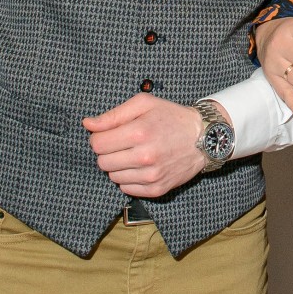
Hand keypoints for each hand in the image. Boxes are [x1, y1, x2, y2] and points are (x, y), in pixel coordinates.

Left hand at [84, 93, 205, 196]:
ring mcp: (152, 175)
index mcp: (139, 132)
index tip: (111, 134)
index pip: (97, 144)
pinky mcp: (157, 189)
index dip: (99, 137)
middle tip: (123, 143)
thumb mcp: (144, 104)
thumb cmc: (171, 117)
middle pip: (102, 162)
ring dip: (118, 166)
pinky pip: (126, 189)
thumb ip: (113, 115)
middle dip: (108, 152)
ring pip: (113, 177)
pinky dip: (129, 178)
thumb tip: (88, 124)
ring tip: (134, 154)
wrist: (204, 137)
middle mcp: (145, 156)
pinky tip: (141, 166)